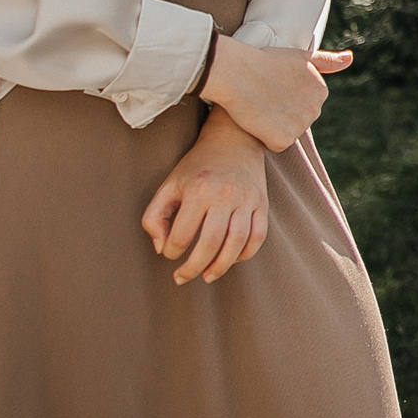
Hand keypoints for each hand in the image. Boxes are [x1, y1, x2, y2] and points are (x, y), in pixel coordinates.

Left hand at [140, 108, 269, 284]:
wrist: (234, 140)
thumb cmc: (196, 167)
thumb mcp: (168, 185)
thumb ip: (154, 217)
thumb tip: (162, 248)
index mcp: (198, 190)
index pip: (181, 235)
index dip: (171, 252)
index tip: (169, 254)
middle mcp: (224, 195)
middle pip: (211, 244)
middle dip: (193, 268)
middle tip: (182, 277)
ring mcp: (247, 199)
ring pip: (237, 243)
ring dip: (221, 267)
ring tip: (207, 276)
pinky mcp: (262, 203)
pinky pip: (258, 236)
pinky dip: (245, 254)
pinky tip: (231, 259)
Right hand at [199, 35, 353, 151]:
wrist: (238, 72)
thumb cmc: (264, 61)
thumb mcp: (299, 56)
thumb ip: (326, 61)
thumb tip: (350, 59)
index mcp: (320, 91)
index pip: (302, 104)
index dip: (283, 97)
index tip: (273, 86)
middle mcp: (316, 109)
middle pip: (296, 120)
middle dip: (280, 113)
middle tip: (264, 96)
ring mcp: (301, 126)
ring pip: (285, 133)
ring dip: (272, 126)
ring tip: (259, 106)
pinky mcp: (284, 140)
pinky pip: (274, 144)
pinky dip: (264, 137)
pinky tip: (257, 120)